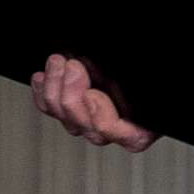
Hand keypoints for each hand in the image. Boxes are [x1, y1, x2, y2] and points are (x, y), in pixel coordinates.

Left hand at [31, 53, 157, 151]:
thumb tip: (148, 64)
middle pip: (85, 126)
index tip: (93, 94)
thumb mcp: (150, 80)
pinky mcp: (72, 111)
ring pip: (66, 118)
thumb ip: (144, 81)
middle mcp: (114, 132)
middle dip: (73, 93)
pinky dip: (44, 93)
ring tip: (57, 63)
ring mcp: (91, 123)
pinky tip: (42, 78)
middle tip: (72, 67)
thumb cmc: (151, 77)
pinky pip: (52, 111)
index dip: (101, 117)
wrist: (147, 59)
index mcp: (141, 130)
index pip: (119, 134)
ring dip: (56, 89)